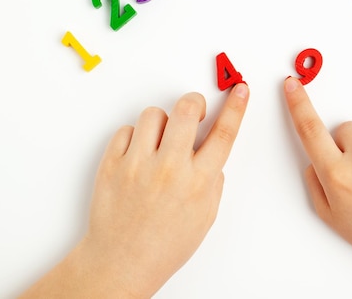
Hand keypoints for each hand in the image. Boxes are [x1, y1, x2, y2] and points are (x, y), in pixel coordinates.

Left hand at [20, 83, 248, 297]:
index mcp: (198, 182)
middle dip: (194, 102)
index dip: (236, 107)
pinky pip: (126, 130)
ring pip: (153, 113)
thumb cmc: (163, 245)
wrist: (121, 262)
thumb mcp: (205, 217)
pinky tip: (139, 154)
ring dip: (161, 122)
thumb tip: (212, 152)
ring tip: (159, 141)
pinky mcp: (112, 164)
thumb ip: (213, 181)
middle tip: (193, 111)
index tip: (240, 89)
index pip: (224, 133)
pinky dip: (134, 137)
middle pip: (187, 108)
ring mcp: (138, 164)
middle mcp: (169, 169)